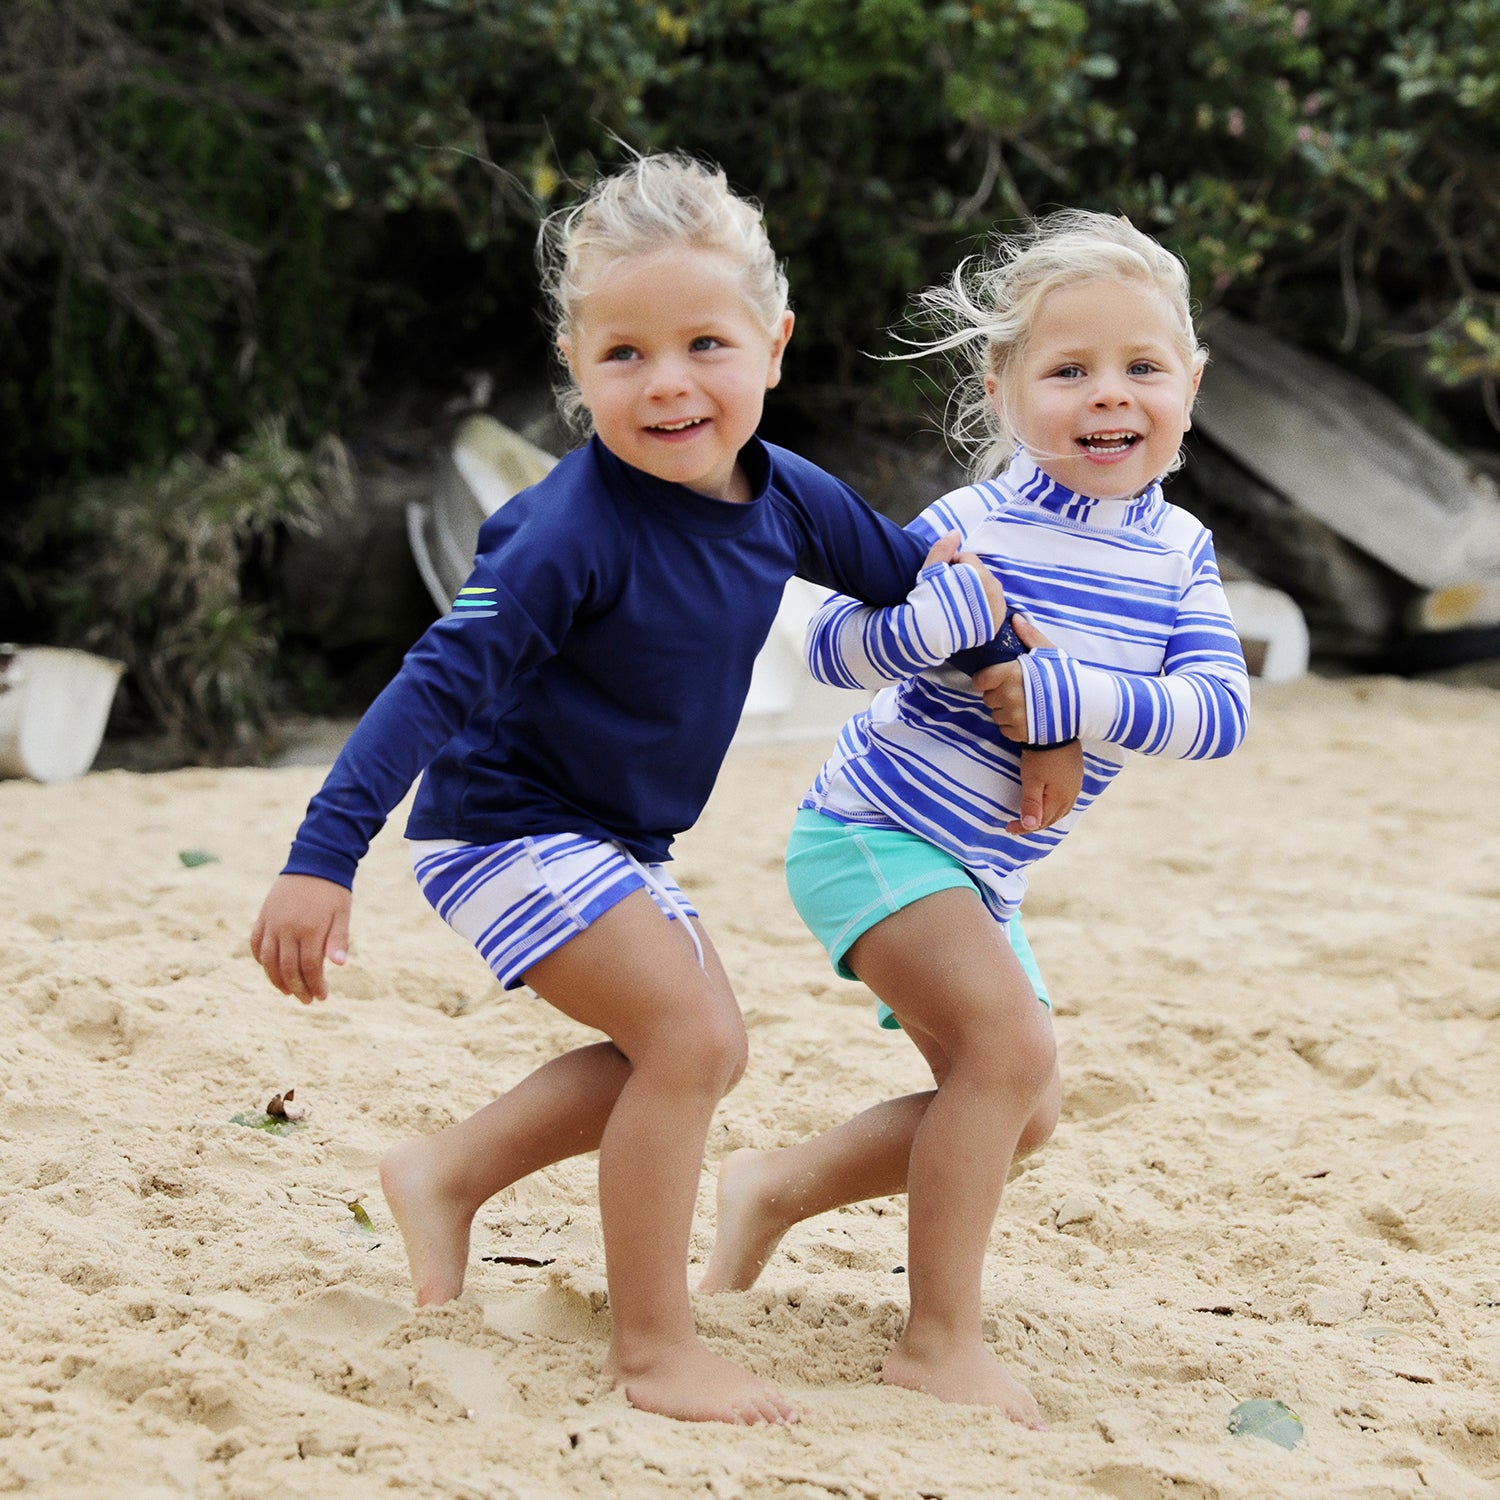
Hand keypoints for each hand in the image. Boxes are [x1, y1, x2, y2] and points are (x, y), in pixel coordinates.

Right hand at [249, 873, 351, 1003]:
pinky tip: (270, 969)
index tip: (322, 996)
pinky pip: (256, 944)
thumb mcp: (342, 914)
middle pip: (287, 968)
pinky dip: (261, 960)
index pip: (309, 967)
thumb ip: (338, 940)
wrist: (314, 861)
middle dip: (298, 988)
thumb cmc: (333, 891)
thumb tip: (338, 965)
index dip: (314, 985)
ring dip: (276, 979)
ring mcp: (271, 923)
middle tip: (307, 1000)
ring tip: (289, 991)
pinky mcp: (263, 916)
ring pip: (268, 960)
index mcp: (310, 928)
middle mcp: (286, 928)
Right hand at [923, 530, 1005, 631]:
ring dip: (974, 590)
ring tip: (955, 600)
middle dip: (965, 577)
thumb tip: (955, 532)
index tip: (940, 575)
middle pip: (979, 574)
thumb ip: (942, 550)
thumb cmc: (925, 603)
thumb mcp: (929, 571)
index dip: (951, 563)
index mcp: (979, 577)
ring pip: (987, 589)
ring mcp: (997, 610)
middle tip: (946, 589)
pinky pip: (993, 607)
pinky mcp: (995, 624)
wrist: (925, 637)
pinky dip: (982, 605)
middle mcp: (993, 592)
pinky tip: (967, 610)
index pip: (968, 559)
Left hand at [972, 613, 1053, 739]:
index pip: (980, 680)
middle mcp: (1009, 696)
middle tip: (1017, 691)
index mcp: (1011, 674)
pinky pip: (1005, 729)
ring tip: (1025, 704)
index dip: (987, 679)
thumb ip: (1029, 636)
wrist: (1085, 706)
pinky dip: (1013, 725)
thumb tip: (1015, 619)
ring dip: (1005, 711)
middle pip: (988, 698)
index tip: (997, 679)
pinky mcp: (1020, 733)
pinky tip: (1028, 717)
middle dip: (998, 695)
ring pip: (996, 715)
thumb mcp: (1049, 652)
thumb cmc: (1065, 677)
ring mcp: (1015, 717)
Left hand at [1009, 740, 1083, 832]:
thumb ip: (1031, 804)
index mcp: (1060, 799)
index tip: (1008, 829)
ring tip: (1031, 818)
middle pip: (1052, 818)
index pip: (1041, 822)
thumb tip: (1030, 827)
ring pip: (1060, 810)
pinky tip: (1048, 803)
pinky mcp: (1075, 776)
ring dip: (1045, 817)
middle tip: (1016, 826)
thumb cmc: (1041, 756)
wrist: (1057, 730)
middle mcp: (1071, 795)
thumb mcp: (1032, 780)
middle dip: (1034, 825)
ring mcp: (1075, 785)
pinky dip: (1054, 807)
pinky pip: (1065, 800)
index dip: (1024, 828)